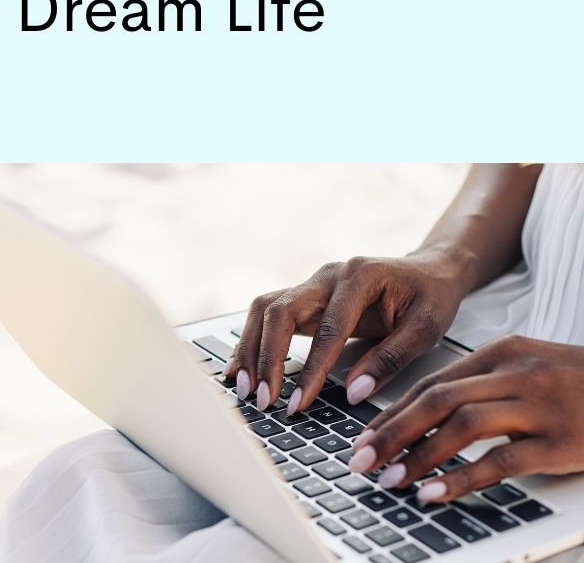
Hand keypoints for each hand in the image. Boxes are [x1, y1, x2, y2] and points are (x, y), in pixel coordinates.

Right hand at [225, 251, 469, 412]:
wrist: (430, 271)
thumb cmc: (432, 298)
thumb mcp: (426, 329)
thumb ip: (390, 359)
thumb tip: (353, 394)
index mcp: (360, 275)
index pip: (327, 327)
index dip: (310, 369)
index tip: (299, 403)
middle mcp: (328, 275)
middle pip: (280, 309)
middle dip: (266, 357)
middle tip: (262, 398)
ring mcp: (313, 283)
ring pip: (265, 309)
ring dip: (251, 348)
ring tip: (243, 386)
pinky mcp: (306, 297)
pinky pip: (270, 315)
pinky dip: (253, 340)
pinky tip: (242, 366)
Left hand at [347, 336, 583, 502]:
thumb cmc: (575, 381)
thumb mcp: (525, 367)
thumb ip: (481, 383)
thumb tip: (426, 412)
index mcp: (499, 353)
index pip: (433, 382)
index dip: (394, 410)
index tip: (365, 435)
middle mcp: (513, 373)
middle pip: (437, 399)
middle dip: (392, 431)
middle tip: (361, 459)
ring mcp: (538, 405)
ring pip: (463, 424)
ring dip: (419, 453)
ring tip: (389, 479)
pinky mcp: (560, 440)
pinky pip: (502, 460)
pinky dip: (463, 476)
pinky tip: (434, 492)